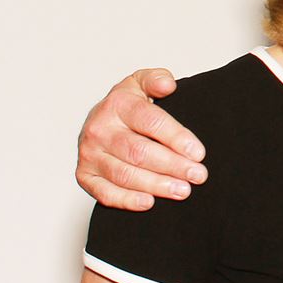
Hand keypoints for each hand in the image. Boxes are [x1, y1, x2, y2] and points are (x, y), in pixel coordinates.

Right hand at [75, 70, 204, 209]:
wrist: (99, 121)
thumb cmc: (129, 105)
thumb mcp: (142, 84)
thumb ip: (156, 79)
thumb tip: (168, 84)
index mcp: (117, 104)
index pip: (150, 121)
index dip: (176, 138)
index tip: (198, 153)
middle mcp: (99, 129)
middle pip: (139, 151)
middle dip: (172, 165)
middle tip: (198, 175)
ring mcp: (89, 153)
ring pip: (124, 174)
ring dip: (156, 185)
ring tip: (183, 191)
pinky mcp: (84, 174)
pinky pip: (103, 192)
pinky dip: (126, 200)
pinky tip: (149, 202)